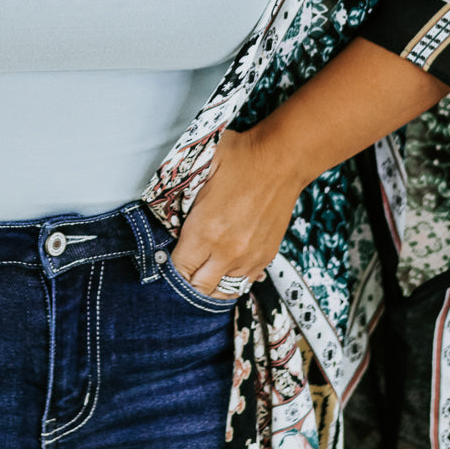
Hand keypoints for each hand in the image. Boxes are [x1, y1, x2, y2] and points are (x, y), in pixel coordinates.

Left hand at [168, 127, 300, 297]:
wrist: (282, 159)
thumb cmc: (241, 158)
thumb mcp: (199, 170)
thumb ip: (182, 195)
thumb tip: (167, 211)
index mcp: (206, 231)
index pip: (179, 270)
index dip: (170, 268)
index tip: (167, 260)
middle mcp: (228, 251)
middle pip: (200, 288)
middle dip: (187, 281)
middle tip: (183, 268)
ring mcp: (250, 257)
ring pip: (224, 290)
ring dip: (210, 284)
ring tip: (203, 272)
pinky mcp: (267, 255)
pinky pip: (245, 282)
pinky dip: (233, 279)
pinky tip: (225, 267)